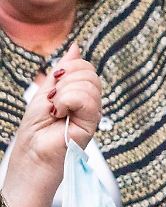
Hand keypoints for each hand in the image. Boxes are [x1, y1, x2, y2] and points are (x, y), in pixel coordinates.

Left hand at [2, 45, 100, 206]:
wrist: (31, 158)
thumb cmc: (35, 132)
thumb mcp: (45, 94)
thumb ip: (62, 72)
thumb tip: (76, 48)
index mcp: (80, 94)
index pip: (85, 68)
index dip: (67, 70)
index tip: (52, 89)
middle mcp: (90, 103)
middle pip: (89, 73)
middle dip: (65, 82)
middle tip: (53, 102)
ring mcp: (92, 113)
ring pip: (88, 84)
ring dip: (63, 95)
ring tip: (56, 111)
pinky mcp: (91, 124)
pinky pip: (86, 99)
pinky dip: (67, 102)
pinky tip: (61, 114)